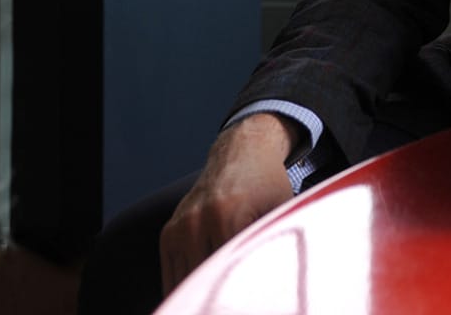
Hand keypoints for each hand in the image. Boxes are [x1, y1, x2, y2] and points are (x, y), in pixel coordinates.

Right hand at [159, 113, 297, 294]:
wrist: (243, 152)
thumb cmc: (268, 184)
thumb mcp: (282, 208)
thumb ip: (278, 242)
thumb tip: (280, 283)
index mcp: (228, 217)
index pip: (227, 275)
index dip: (239, 295)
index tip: (248, 304)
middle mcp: (198, 222)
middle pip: (204, 284)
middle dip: (219, 297)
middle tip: (233, 308)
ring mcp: (179, 228)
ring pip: (185, 286)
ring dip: (201, 297)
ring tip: (219, 298)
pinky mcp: (169, 234)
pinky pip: (172, 277)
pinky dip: (186, 291)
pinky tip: (204, 295)